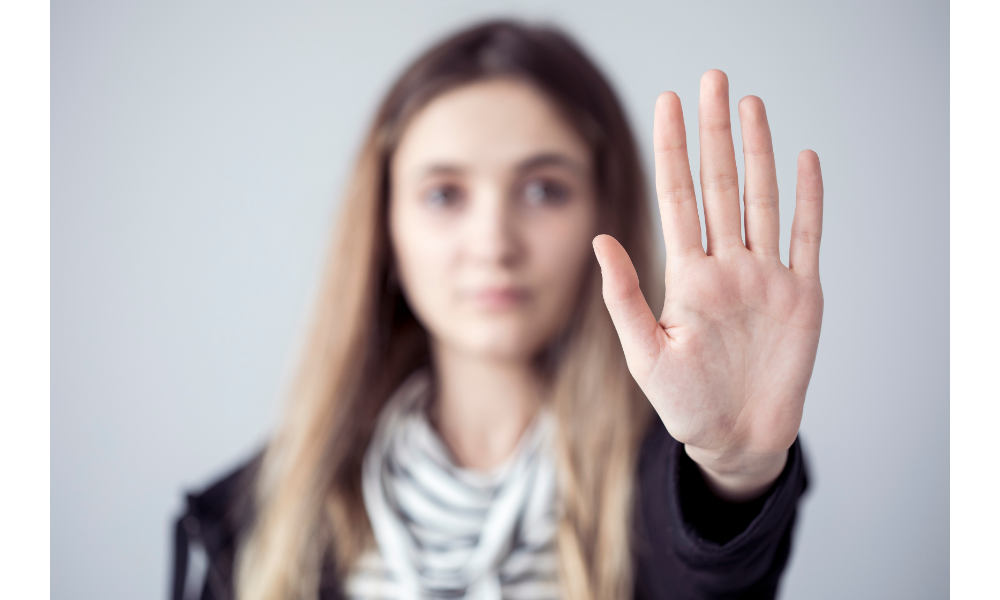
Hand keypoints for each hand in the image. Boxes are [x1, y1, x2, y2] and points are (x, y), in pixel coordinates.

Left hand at [593, 70, 823, 501]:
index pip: (678, 198)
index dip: (674, 150)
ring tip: (750, 105)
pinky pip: (807, 237)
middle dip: (715, 133)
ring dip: (758, 152)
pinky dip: (808, 200)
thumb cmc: (685, 403)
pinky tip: (804, 160)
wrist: (737, 439)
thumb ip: (624, 296)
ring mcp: (766, 277)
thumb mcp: (645, 353)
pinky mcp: (802, 296)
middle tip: (712, 80)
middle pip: (720, 185)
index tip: (668, 103)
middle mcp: (727, 266)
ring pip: (761, 199)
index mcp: (687, 276)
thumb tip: (599, 239)